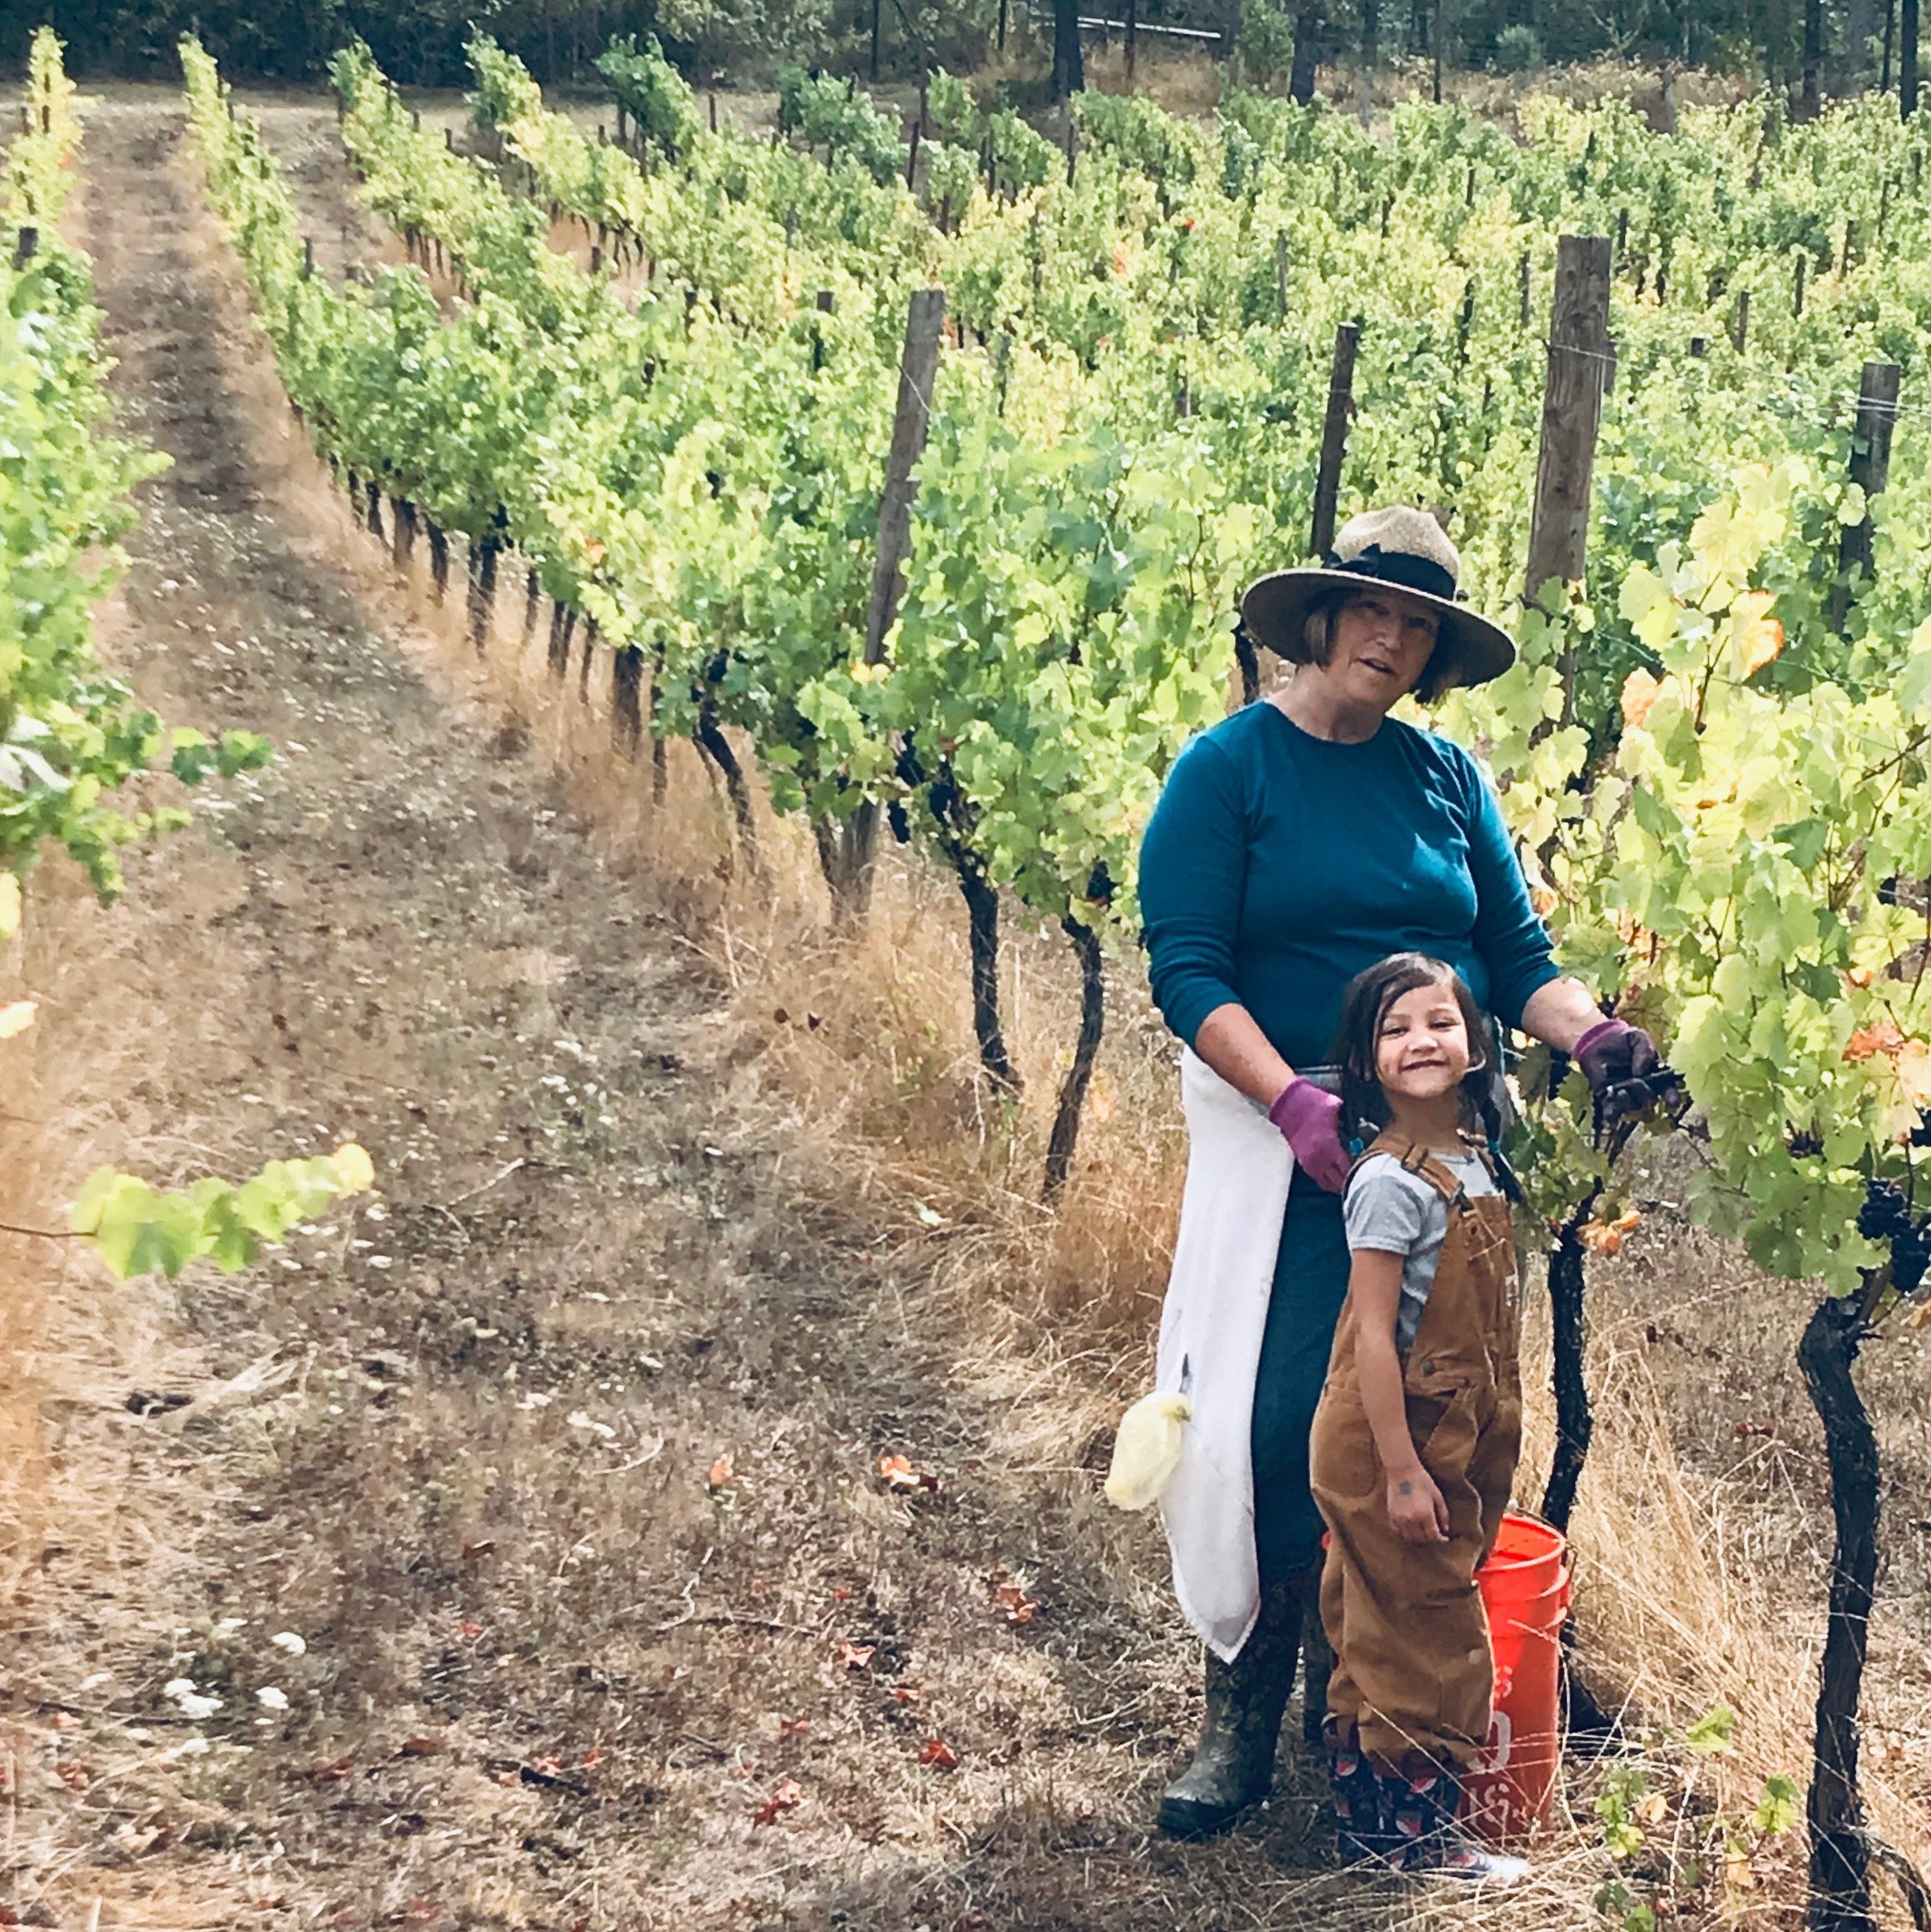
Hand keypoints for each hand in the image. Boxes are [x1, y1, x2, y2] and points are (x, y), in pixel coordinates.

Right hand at [1268, 1077, 1350, 1192]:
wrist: (1287, 1105)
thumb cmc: (1310, 1104)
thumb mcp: (1334, 1107)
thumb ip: (1347, 1117)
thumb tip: (1358, 1122)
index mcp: (1330, 1145)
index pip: (1347, 1167)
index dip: (1357, 1170)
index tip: (1365, 1169)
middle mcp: (1320, 1157)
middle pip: (1338, 1179)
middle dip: (1349, 1181)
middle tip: (1358, 1180)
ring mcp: (1310, 1161)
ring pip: (1327, 1183)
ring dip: (1337, 1185)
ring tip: (1347, 1184)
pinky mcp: (1302, 1160)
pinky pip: (1317, 1178)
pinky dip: (1326, 1181)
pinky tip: (1333, 1178)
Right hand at [1385, 1463, 1450, 1543]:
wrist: (1402, 1470)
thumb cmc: (1422, 1480)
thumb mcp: (1437, 1495)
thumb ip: (1443, 1514)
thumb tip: (1446, 1529)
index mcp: (1425, 1514)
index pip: (1433, 1536)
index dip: (1441, 1539)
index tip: (1444, 1539)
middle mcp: (1412, 1519)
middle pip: (1422, 1539)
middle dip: (1430, 1539)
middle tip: (1434, 1535)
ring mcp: (1400, 1518)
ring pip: (1409, 1538)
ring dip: (1417, 1538)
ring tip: (1422, 1534)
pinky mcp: (1391, 1515)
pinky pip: (1397, 1531)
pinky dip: (1404, 1533)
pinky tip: (1410, 1529)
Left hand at [1573, 1017, 1680, 1142]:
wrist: (1600, 1040)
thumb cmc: (1624, 1039)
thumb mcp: (1638, 1038)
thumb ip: (1644, 1051)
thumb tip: (1642, 1072)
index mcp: (1658, 1077)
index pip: (1668, 1091)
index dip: (1672, 1098)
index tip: (1672, 1103)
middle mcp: (1644, 1090)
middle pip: (1650, 1103)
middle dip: (1645, 1096)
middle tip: (1636, 1082)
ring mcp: (1627, 1096)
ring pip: (1632, 1110)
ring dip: (1628, 1104)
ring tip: (1621, 1092)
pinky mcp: (1608, 1099)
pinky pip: (1612, 1113)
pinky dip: (1612, 1116)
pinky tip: (1610, 1115)